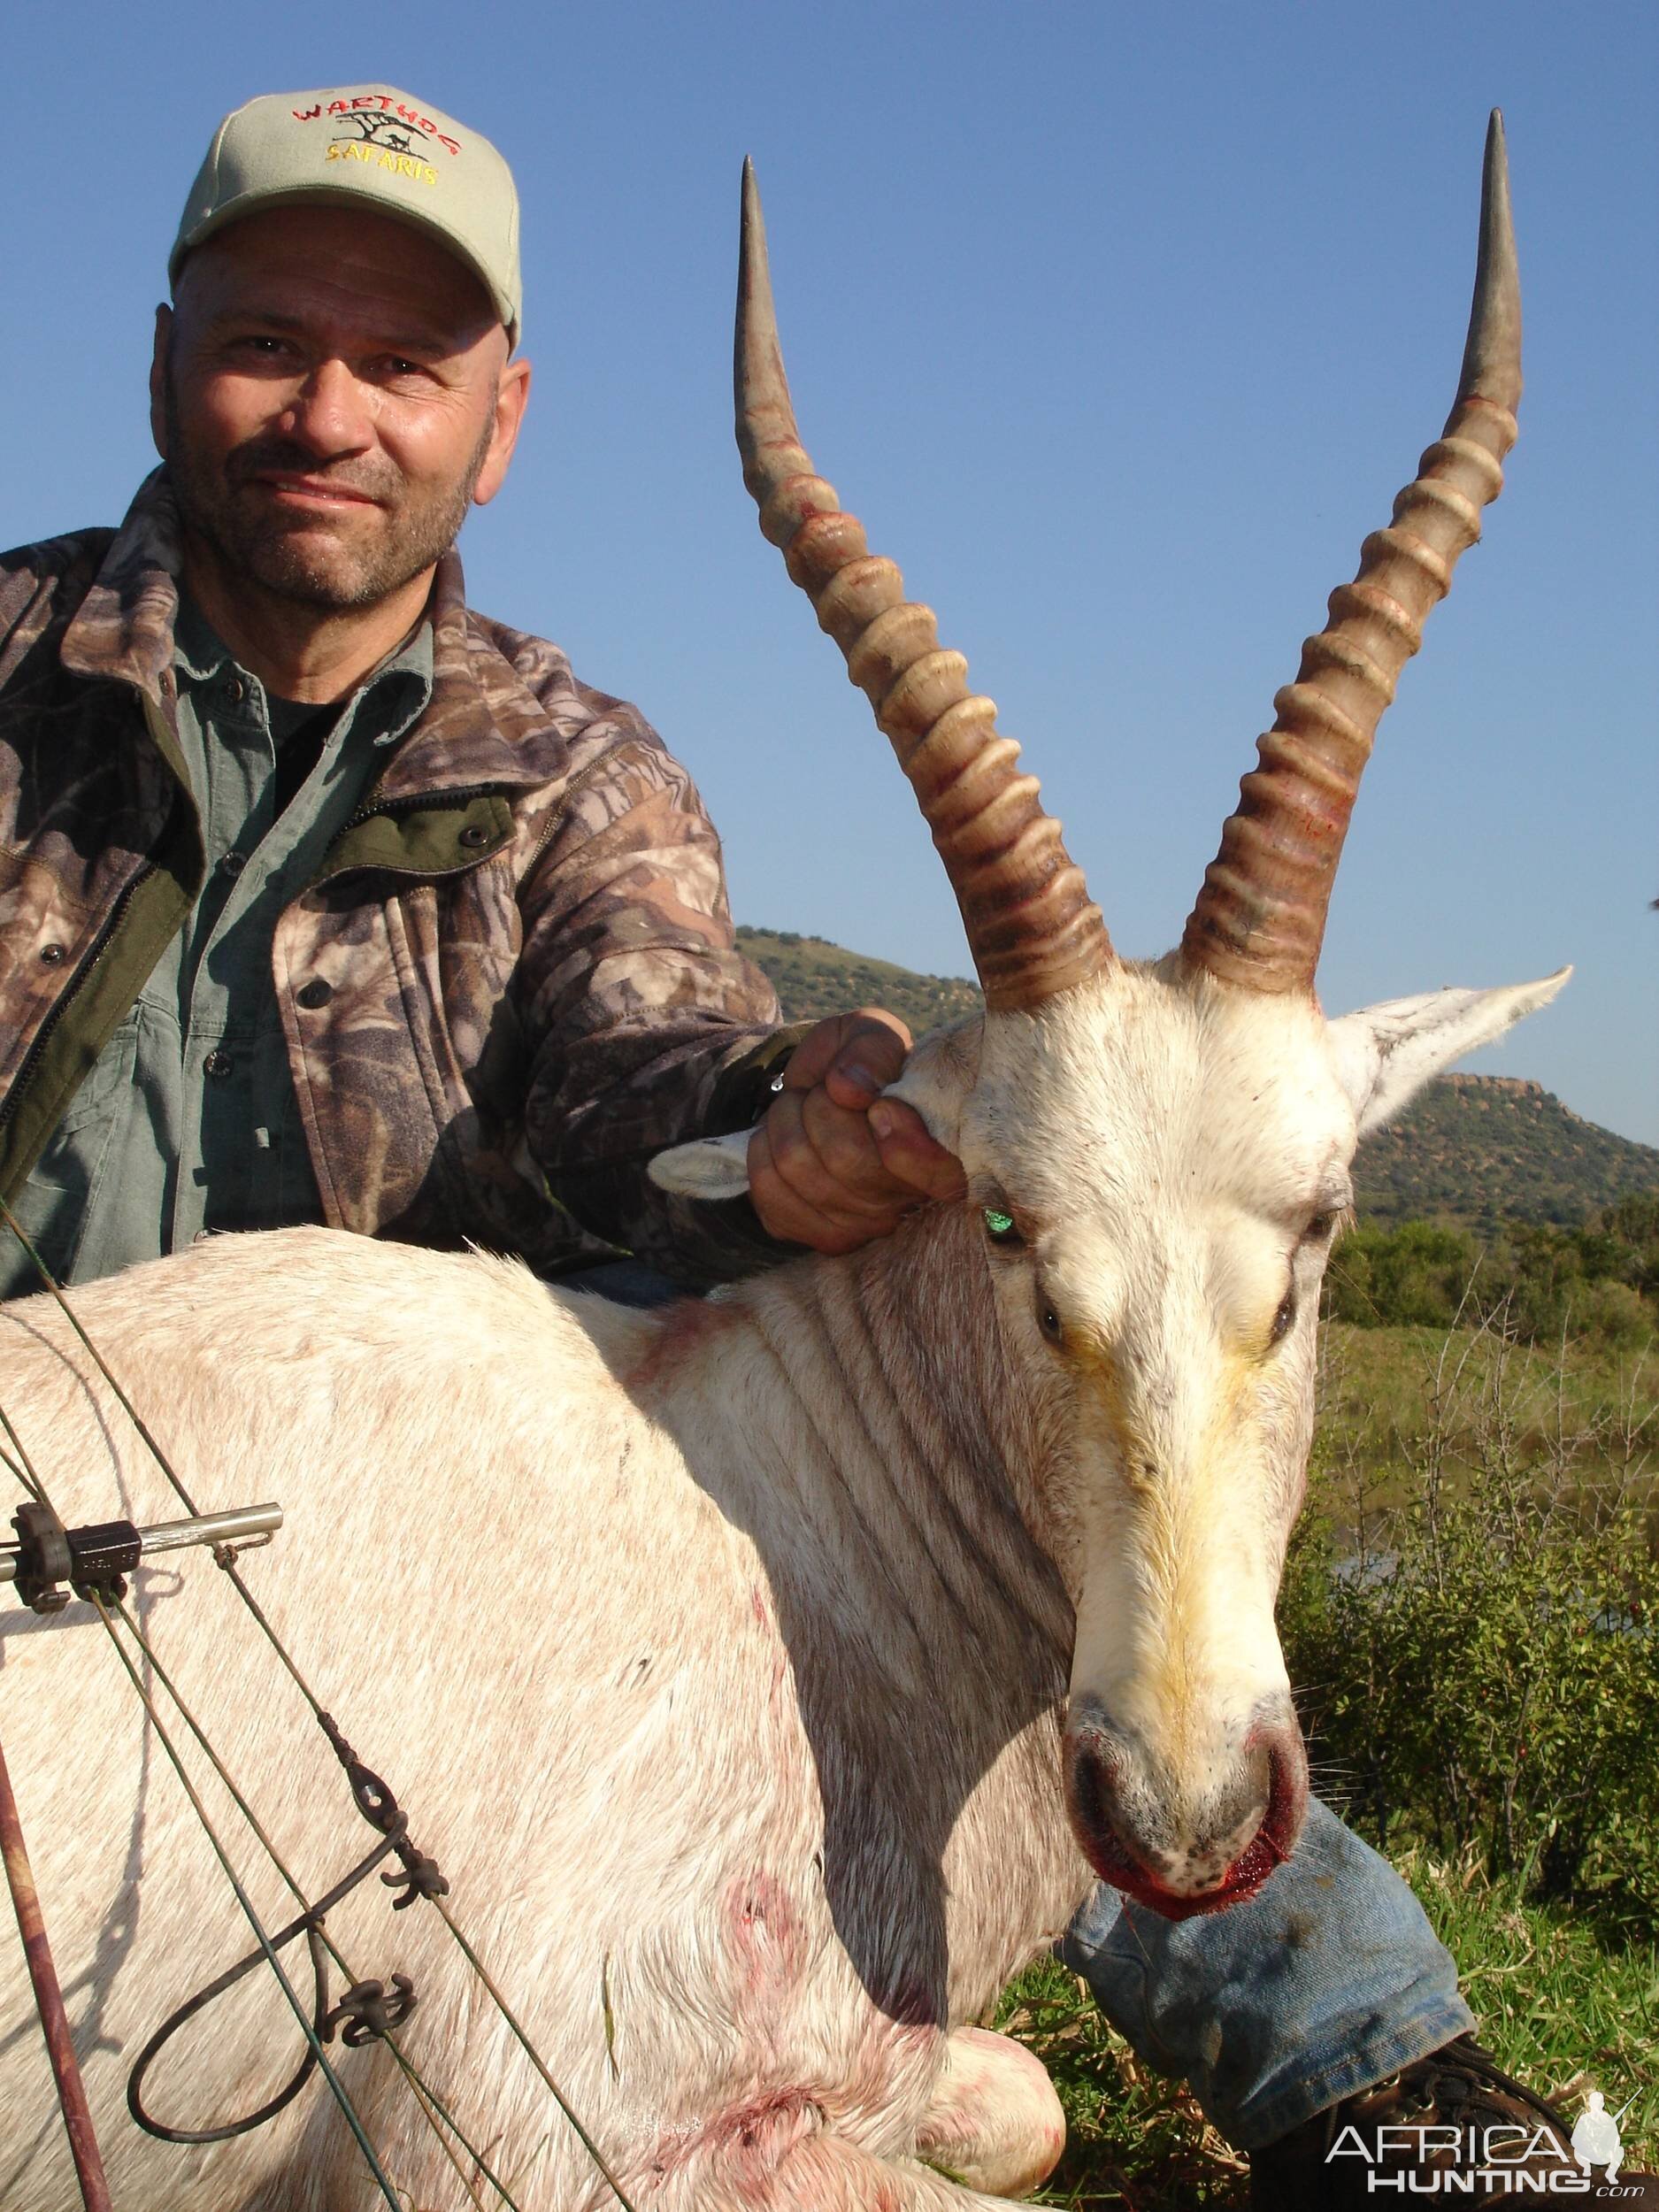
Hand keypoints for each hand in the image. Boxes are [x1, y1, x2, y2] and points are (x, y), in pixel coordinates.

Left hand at [746, 1009, 965, 1253]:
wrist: (823, 1094)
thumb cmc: (860, 1064)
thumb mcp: (873, 1034)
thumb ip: (871, 1049)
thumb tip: (850, 1089)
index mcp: (944, 1152)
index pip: (938, 1176)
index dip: (907, 1146)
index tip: (881, 1107)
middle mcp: (908, 1201)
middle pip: (847, 1157)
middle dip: (817, 1105)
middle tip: (822, 1092)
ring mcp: (862, 1226)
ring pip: (798, 1167)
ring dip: (785, 1119)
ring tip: (802, 1110)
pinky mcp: (814, 1234)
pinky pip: (767, 1188)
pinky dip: (762, 1148)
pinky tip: (783, 1139)